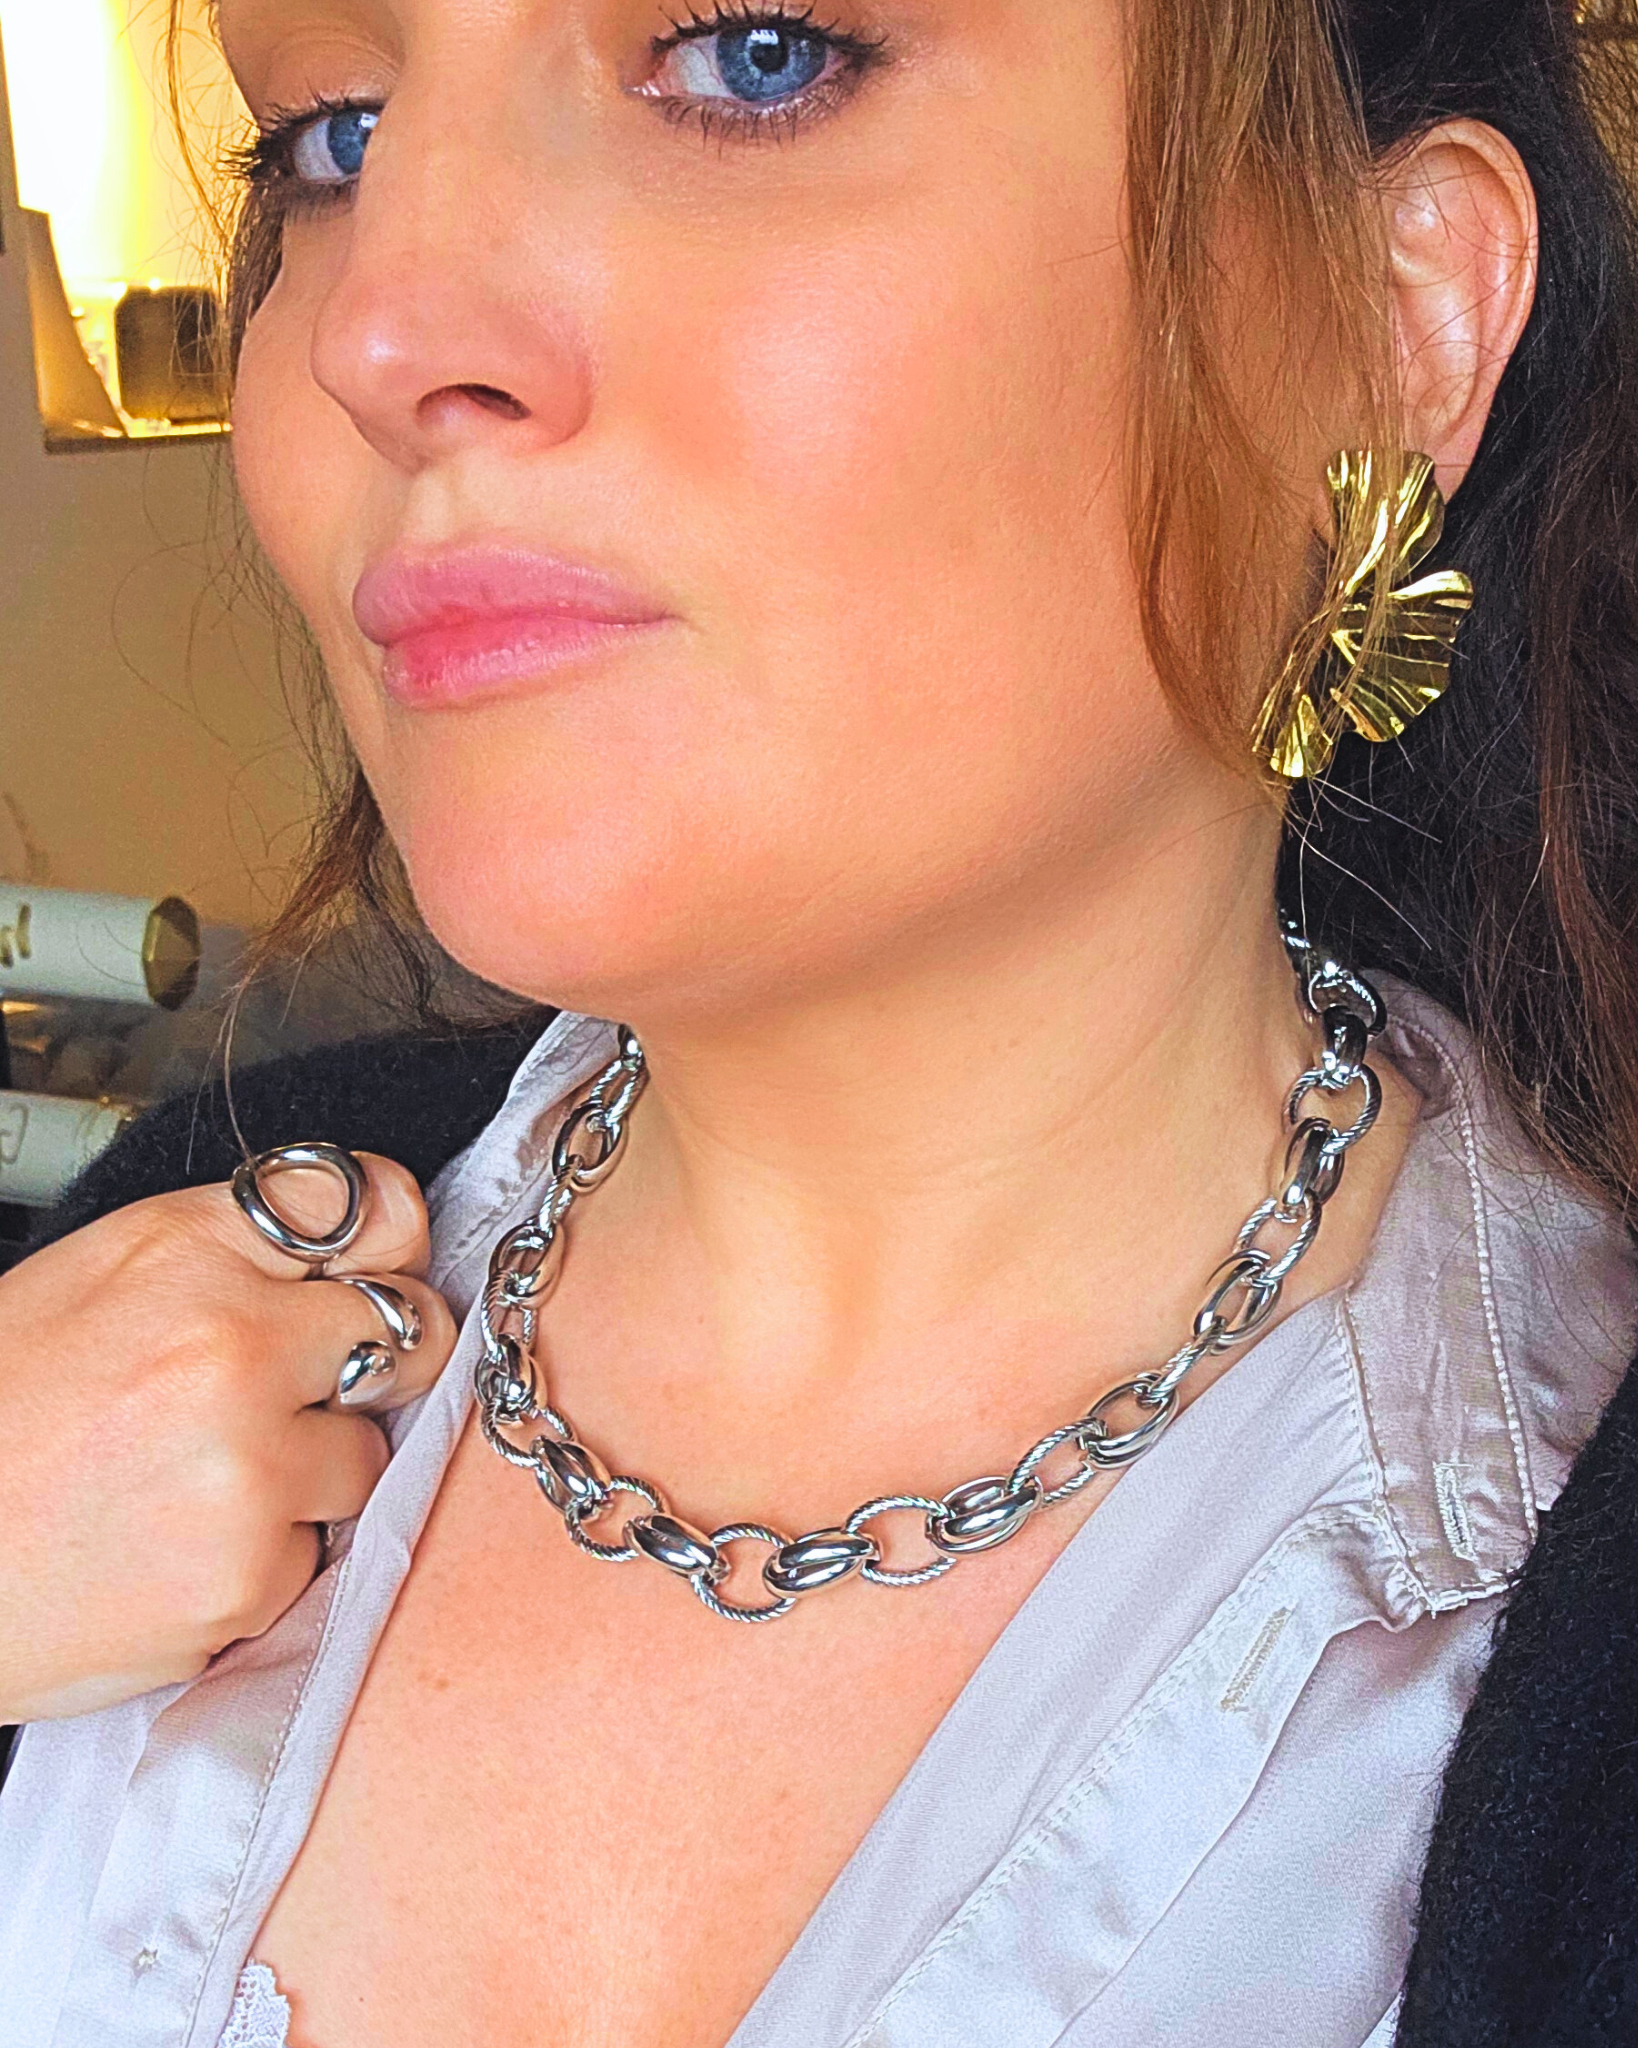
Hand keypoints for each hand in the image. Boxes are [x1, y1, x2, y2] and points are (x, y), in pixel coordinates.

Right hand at [0, 1155, 457, 1722]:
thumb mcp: (91, 1281)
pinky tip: (176, 1545)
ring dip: (310, 1469)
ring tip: (198, 1479)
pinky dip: (262, 1557)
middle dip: (373, 1358)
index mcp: (183, 1255)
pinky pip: (314, 1553)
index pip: (368, 1204)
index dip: (386, 1241)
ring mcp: (249, 1469)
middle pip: (404, 1328)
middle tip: (301, 1389)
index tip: (377, 1269)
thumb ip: (223, 1254)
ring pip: (365, 1455)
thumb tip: (344, 1254)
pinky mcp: (250, 1577)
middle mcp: (229, 1349)